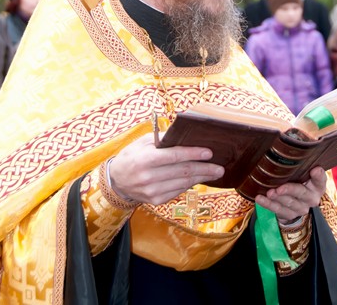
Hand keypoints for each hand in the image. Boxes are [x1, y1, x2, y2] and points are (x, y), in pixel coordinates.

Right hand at [108, 132, 224, 205]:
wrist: (116, 181)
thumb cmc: (132, 156)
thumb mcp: (143, 142)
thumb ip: (164, 139)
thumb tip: (186, 135)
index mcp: (145, 159)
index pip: (174, 156)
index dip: (193, 154)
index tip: (209, 152)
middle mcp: (148, 177)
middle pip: (182, 172)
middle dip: (204, 169)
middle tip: (220, 167)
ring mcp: (152, 191)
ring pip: (183, 183)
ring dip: (201, 178)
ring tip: (214, 173)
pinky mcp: (156, 200)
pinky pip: (178, 191)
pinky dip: (190, 184)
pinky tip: (199, 179)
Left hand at [254, 167, 326, 223]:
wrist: (295, 202)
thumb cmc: (298, 180)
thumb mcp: (301, 172)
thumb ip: (299, 163)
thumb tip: (290, 141)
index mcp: (317, 186)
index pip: (320, 180)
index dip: (319, 175)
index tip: (315, 170)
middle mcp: (311, 198)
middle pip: (301, 193)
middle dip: (290, 190)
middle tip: (279, 188)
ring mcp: (300, 208)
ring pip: (288, 203)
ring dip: (278, 198)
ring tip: (269, 193)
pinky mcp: (289, 215)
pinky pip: (278, 210)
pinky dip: (267, 204)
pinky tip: (260, 198)